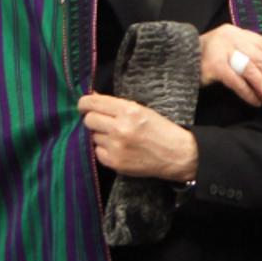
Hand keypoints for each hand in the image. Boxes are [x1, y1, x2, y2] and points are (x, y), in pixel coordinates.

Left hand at [79, 93, 196, 181]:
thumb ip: (116, 105)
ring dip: (102, 136)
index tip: (84, 106)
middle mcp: (120, 128)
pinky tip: (120, 149)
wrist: (178, 155)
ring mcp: (116, 147)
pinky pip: (98, 152)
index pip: (92, 103)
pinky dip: (105, 150)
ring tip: (119, 138)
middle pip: (89, 120)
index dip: (84, 103)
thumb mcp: (143, 110)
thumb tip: (92, 98)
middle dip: (94, 120)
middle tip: (105, 123)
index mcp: (129, 110)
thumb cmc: (162, 130)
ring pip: (93, 137)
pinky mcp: (115, 162)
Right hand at [200, 23, 261, 106]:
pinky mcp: (214, 65)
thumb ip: (246, 54)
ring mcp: (221, 50)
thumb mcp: (228, 50)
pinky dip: (248, 93)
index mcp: (236, 32)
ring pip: (251, 70)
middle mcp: (230, 37)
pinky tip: (256, 102)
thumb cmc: (205, 59)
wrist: (176, 62)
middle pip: (259, 58)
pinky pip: (237, 82)